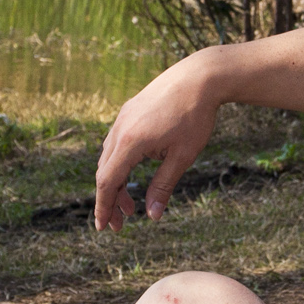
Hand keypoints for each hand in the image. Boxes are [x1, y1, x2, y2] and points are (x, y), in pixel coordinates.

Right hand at [94, 55, 219, 228]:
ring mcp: (123, 118)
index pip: (107, 183)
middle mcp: (120, 130)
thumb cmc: (195, 117)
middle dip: (110, 201)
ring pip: (109, 157)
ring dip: (116, 182)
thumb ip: (163, 186)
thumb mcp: (182, 157)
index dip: (104, 207)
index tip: (104, 228)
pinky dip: (120, 163)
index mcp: (130, 143)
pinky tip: (134, 171)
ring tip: (132, 204)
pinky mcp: (130, 111)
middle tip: (121, 224)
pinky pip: (116, 143)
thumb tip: (152, 216)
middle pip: (105, 172)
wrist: (200, 76)